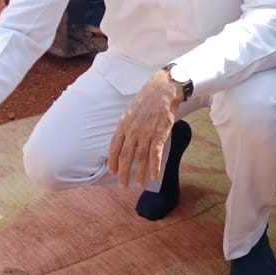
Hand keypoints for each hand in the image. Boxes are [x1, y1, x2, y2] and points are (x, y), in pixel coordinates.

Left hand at [107, 70, 183, 188]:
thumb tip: (123, 140)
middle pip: (126, 156)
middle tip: (123, 185)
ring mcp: (146, 133)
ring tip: (138, 184)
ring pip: (140, 158)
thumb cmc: (146, 99)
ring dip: (139, 173)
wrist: (163, 89)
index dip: (113, 161)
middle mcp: (133, 130)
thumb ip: (126, 126)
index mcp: (123, 124)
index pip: (114, 147)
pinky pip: (156, 154)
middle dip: (123, 173)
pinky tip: (154, 176)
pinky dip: (155, 167)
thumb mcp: (130, 111)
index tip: (112, 172)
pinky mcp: (160, 134)